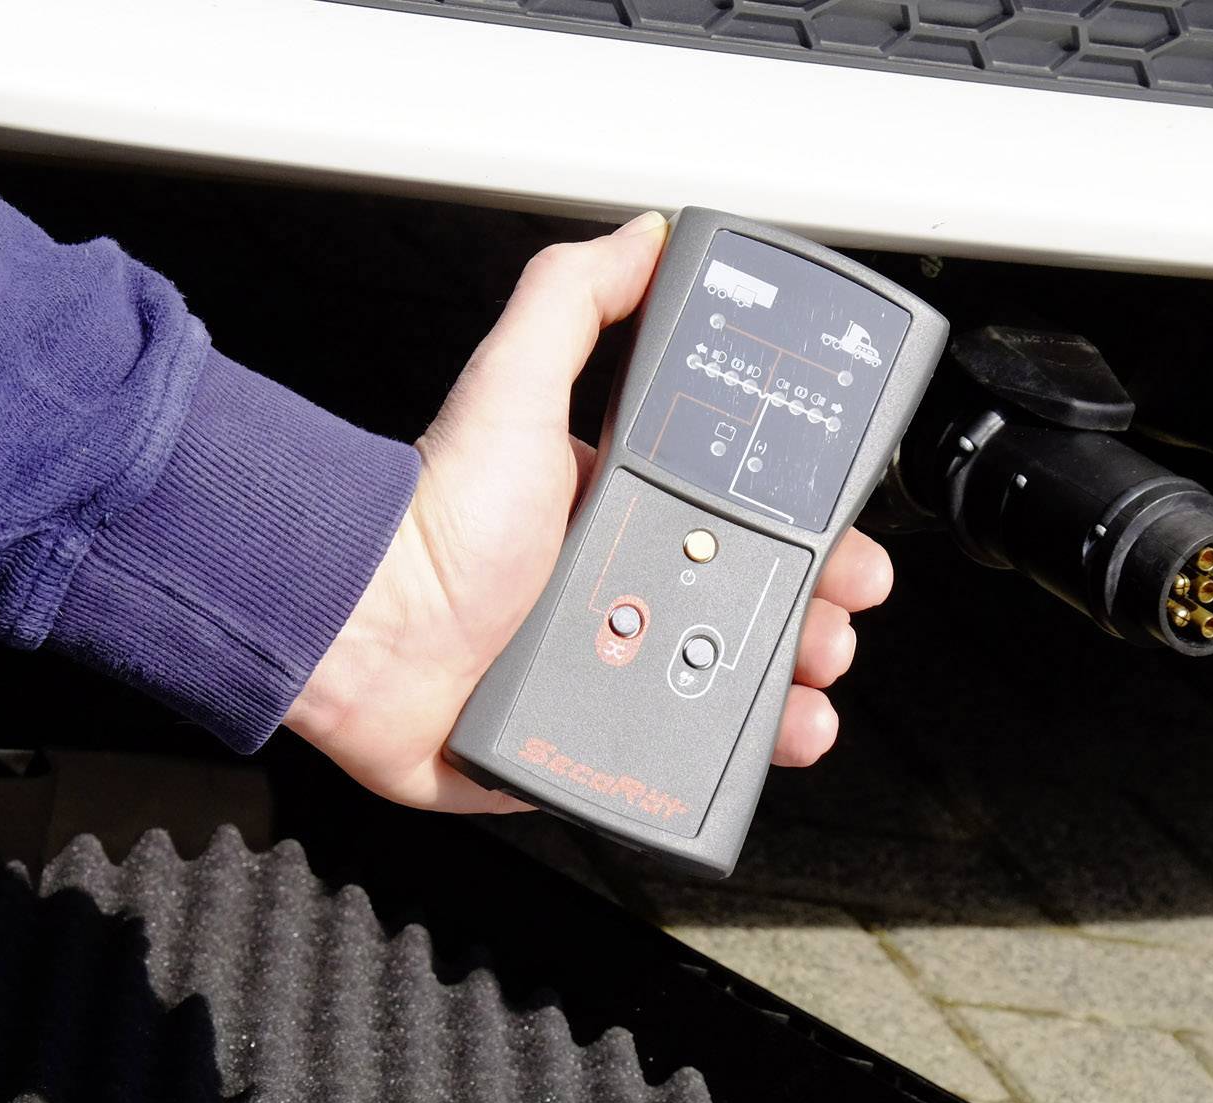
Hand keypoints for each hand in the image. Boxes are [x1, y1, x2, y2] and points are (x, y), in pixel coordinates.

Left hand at [285, 212, 894, 812]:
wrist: (366, 637)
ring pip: (729, 680)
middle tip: (837, 619)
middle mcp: (614, 585)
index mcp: (614, 506)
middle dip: (815, 613)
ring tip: (815, 683)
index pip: (736, 517)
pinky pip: (677, 752)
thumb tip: (640, 236)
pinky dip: (737, 756)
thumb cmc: (430, 522)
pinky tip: (774, 740)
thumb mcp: (511, 386)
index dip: (803, 531)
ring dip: (792, 686)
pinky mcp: (585, 735)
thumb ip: (573, 300)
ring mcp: (605, 663)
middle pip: (749, 603)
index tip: (846, 544)